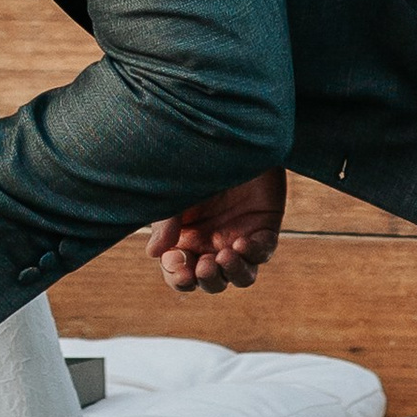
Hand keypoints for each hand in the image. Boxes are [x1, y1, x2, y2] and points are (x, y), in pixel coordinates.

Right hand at [147, 166, 287, 295]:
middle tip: (203, 265)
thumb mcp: (175, 192)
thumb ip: (166, 223)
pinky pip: (262, 253)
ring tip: (224, 257)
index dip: (178, 276)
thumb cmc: (197, 163)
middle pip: (212, 282)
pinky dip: (253, 253)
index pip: (181, 273)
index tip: (177, 261)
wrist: (231, 134)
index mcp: (187, 239)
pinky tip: (241, 242)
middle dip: (207, 280)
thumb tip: (153, 253)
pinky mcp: (264, 228)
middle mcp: (213, 244)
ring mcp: (240, 238)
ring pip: (242, 276)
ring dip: (232, 274)